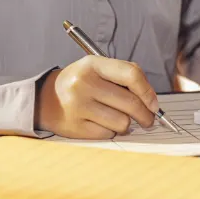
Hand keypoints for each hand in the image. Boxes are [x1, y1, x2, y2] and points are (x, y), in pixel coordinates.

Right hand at [35, 56, 157, 138]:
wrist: (45, 98)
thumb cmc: (82, 83)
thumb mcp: (99, 69)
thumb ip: (126, 77)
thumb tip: (152, 102)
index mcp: (93, 64)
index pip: (131, 74)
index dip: (148, 92)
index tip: (154, 105)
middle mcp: (84, 83)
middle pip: (131, 103)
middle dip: (146, 115)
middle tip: (148, 119)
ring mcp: (78, 106)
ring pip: (123, 122)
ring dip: (126, 124)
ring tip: (118, 118)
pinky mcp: (75, 127)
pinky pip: (108, 134)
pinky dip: (111, 131)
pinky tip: (101, 123)